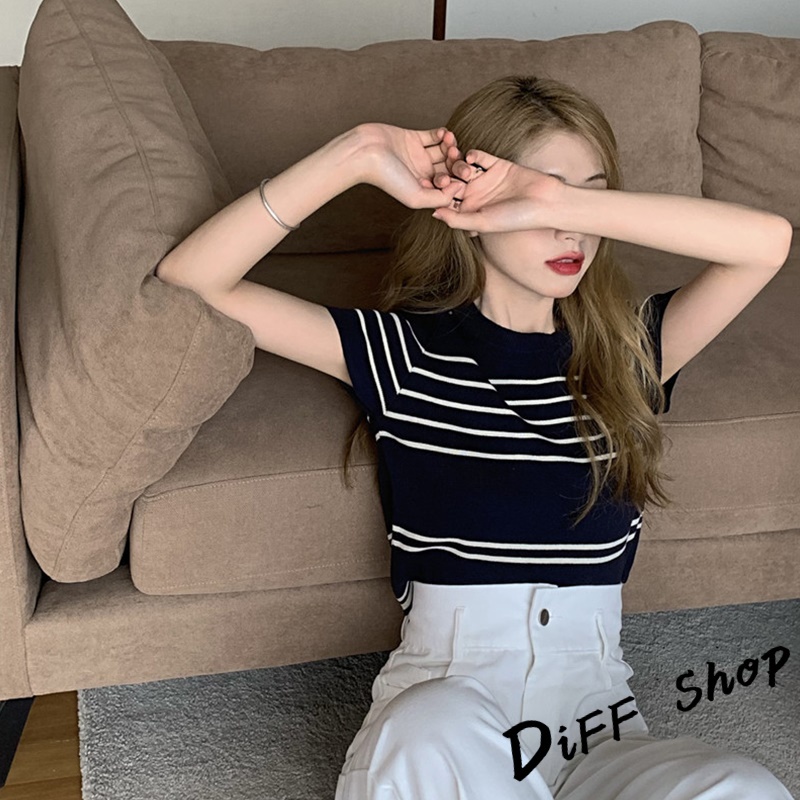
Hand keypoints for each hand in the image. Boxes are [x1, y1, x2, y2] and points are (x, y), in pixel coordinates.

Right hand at [355, 123, 462, 209]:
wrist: (364, 153)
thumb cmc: (387, 178)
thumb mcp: (416, 197)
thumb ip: (441, 198)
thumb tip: (460, 188)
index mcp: (422, 189)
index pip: (447, 186)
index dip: (456, 180)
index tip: (455, 175)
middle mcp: (421, 173)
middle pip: (448, 168)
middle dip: (456, 162)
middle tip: (456, 156)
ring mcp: (417, 155)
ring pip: (443, 151)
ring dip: (451, 146)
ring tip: (449, 142)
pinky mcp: (412, 138)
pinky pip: (433, 136)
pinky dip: (442, 134)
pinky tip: (443, 134)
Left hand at [430, 148, 563, 232]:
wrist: (545, 202)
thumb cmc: (515, 219)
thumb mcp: (482, 222)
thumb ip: (457, 219)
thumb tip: (433, 214)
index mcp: (470, 211)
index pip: (447, 201)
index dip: (436, 195)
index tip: (425, 188)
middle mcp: (476, 195)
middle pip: (453, 182)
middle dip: (444, 176)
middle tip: (436, 170)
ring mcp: (485, 179)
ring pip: (463, 168)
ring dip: (456, 163)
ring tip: (450, 158)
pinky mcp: (496, 164)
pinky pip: (480, 157)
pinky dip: (473, 155)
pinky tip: (470, 157)